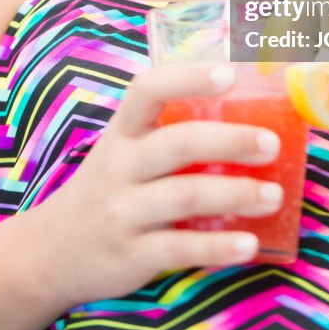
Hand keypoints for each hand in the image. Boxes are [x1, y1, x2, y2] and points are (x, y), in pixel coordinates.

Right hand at [42, 63, 281, 305]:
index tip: (229, 74)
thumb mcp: (128, 149)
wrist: (54, 251)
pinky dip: (218, 247)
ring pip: (185, 196)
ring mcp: (123, 211)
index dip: (188, 77)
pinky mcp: (131, 255)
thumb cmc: (115, 185)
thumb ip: (174, 130)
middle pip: (178, 143)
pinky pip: (180, 249)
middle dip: (231, 141)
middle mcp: (120, 166)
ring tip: (274, 195)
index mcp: (124, 131)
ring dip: (236, 194)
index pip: (148, 90)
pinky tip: (250, 244)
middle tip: (272, 144)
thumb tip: (255, 110)